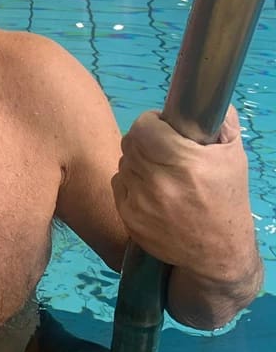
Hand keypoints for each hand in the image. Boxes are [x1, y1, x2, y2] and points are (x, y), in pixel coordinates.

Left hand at [111, 106, 256, 282]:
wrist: (217, 253)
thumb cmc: (227, 200)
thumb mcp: (233, 157)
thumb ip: (220, 122)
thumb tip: (204, 97)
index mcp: (185, 163)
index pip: (143, 127)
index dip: (152, 122)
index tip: (163, 127)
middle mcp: (160, 183)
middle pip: (130, 142)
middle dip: (144, 140)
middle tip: (161, 147)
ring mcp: (141, 202)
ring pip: (123, 163)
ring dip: (137, 162)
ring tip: (160, 172)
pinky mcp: (128, 217)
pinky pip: (119, 185)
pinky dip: (131, 183)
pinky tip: (152, 191)